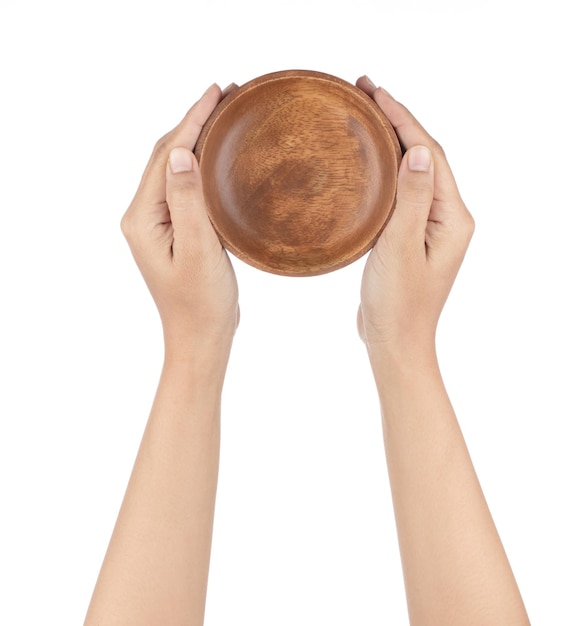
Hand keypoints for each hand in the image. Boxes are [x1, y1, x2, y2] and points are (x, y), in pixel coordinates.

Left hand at [121, 84, 238, 353]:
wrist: (201, 336)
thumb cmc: (201, 302)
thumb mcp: (198, 250)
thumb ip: (187, 201)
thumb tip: (179, 152)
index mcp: (143, 217)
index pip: (165, 155)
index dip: (191, 120)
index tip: (216, 91)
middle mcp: (144, 215)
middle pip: (165, 155)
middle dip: (194, 122)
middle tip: (226, 94)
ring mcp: (159, 223)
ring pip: (175, 168)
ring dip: (197, 139)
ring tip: (224, 114)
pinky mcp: (175, 230)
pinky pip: (186, 186)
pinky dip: (202, 164)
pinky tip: (219, 156)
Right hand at [356, 77, 474, 356]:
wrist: (395, 342)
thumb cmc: (398, 303)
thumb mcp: (401, 249)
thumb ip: (412, 199)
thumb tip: (419, 150)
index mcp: (452, 216)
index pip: (430, 154)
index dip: (404, 119)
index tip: (376, 93)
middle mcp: (446, 217)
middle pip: (424, 156)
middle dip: (397, 121)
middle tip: (365, 92)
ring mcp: (429, 226)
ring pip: (412, 172)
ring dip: (391, 141)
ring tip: (364, 115)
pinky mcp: (411, 236)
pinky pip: (401, 192)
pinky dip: (384, 170)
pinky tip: (367, 161)